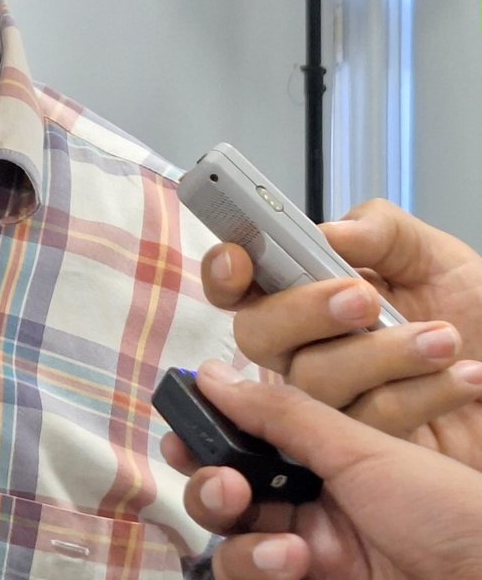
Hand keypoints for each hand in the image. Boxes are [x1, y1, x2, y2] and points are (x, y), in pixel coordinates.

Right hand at [165, 360, 481, 579]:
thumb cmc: (453, 511)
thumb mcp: (365, 449)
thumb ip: (280, 412)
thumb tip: (208, 372)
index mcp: (323, 458)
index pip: (242, 440)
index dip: (205, 433)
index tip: (181, 429)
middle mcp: (309, 504)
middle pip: (221, 492)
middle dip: (208, 486)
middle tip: (228, 487)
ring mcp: (308, 557)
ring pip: (227, 544)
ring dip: (237, 539)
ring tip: (283, 545)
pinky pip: (247, 578)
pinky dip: (257, 568)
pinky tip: (293, 563)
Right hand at [201, 198, 481, 460]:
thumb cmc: (481, 321)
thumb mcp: (438, 258)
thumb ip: (382, 231)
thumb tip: (327, 231)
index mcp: (311, 294)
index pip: (240, 284)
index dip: (225, 273)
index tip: (241, 261)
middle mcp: (309, 347)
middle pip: (255, 335)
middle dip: (304, 312)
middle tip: (365, 300)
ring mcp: (331, 402)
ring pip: (313, 381)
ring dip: (384, 354)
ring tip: (445, 341)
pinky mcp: (363, 450)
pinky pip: (367, 421)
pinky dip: (423, 393)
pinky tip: (464, 378)